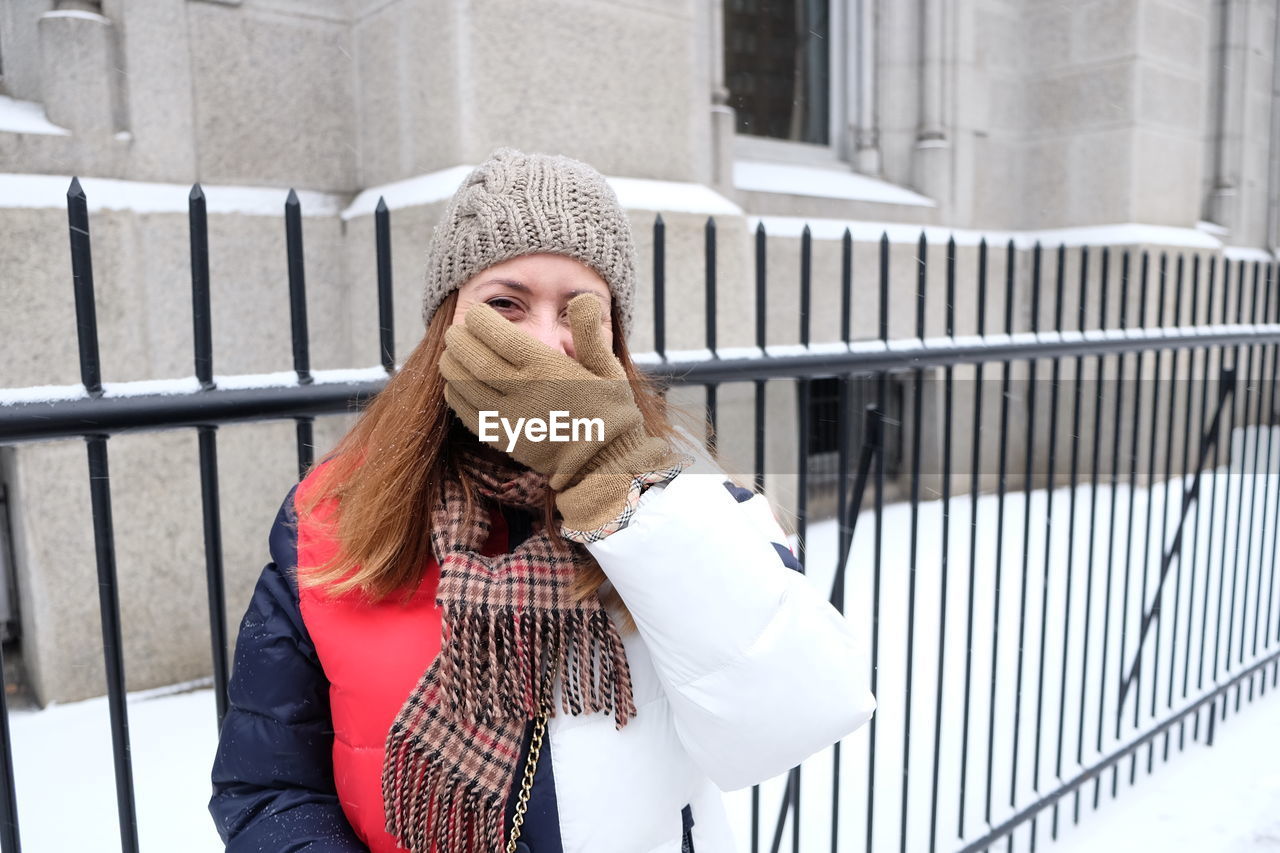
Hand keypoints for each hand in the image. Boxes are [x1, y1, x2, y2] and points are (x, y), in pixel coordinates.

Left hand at [440, 294, 677, 530]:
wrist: (608, 464)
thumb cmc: (610, 411)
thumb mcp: (608, 369)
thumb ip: (590, 333)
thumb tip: (583, 298)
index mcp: (548, 370)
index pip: (500, 337)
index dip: (479, 321)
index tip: (474, 313)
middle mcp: (525, 393)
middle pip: (475, 360)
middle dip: (459, 341)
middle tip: (454, 331)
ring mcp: (511, 419)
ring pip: (465, 387)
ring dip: (452, 366)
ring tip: (450, 354)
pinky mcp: (504, 441)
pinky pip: (468, 415)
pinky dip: (455, 396)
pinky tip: (455, 385)